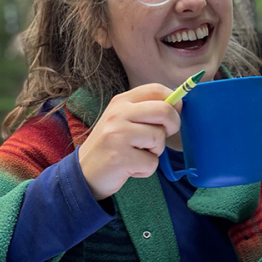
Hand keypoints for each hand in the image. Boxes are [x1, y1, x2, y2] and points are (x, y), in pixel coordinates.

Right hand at [78, 83, 180, 199]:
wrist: (84, 172)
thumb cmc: (111, 145)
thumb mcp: (123, 119)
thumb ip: (146, 110)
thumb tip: (177, 104)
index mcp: (121, 101)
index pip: (155, 89)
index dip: (173, 100)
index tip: (175, 112)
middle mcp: (119, 114)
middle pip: (164, 110)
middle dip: (173, 125)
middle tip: (161, 136)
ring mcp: (118, 135)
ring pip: (159, 138)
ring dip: (155, 152)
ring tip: (137, 154)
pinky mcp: (120, 157)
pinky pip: (152, 162)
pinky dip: (146, 169)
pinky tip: (130, 167)